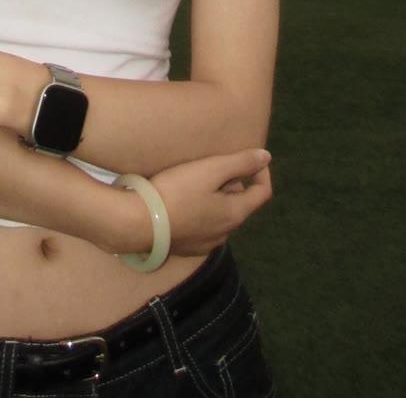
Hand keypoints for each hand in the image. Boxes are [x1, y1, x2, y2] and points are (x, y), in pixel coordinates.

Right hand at [110, 148, 272, 257]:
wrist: (139, 223)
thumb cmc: (177, 192)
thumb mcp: (209, 170)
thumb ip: (240, 163)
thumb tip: (266, 157)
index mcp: (235, 214)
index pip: (263, 193)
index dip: (261, 172)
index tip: (247, 157)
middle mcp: (226, 233)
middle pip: (240, 204)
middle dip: (233, 183)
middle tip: (213, 165)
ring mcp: (206, 244)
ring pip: (221, 216)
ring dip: (217, 198)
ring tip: (196, 180)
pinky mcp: (188, 248)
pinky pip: (204, 226)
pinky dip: (202, 212)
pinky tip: (182, 201)